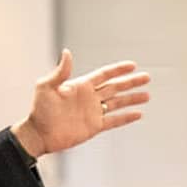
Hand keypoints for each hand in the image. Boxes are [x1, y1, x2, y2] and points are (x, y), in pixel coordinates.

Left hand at [11, 50, 149, 158]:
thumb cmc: (39, 110)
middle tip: (147, 77)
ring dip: (132, 99)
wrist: (39, 134)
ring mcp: (93, 112)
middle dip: (131, 82)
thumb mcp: (46, 87)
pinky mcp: (94, 126)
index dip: (118, 69)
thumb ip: (60, 72)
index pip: (104, 74)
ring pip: (118, 103)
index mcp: (81, 85)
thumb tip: (66, 52)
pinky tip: (138, 114)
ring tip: (147, 95)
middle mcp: (90, 97)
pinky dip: (126, 118)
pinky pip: (114, 121)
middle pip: (115, 87)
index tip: (132, 65)